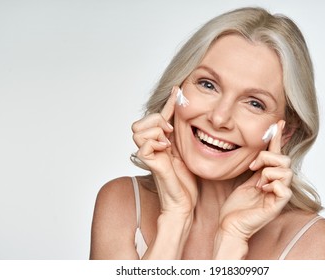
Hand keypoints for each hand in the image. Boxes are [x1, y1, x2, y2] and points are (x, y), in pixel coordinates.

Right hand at [132, 87, 196, 215]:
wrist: (183, 201)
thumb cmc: (185, 180)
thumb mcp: (185, 150)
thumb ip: (180, 134)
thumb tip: (185, 116)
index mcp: (159, 142)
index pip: (158, 116)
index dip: (168, 102)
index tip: (178, 90)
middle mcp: (150, 146)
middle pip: (140, 122)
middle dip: (157, 120)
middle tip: (171, 131)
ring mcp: (148, 154)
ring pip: (139, 129)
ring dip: (156, 131)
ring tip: (168, 142)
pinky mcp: (149, 163)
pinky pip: (143, 144)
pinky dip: (155, 142)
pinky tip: (165, 149)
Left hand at [218, 120, 292, 240]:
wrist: (229, 224)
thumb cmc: (236, 206)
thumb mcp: (245, 179)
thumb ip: (255, 168)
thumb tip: (257, 152)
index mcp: (270, 178)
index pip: (278, 154)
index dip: (278, 137)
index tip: (279, 121)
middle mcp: (278, 185)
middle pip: (285, 160)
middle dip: (268, 158)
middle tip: (253, 167)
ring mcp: (279, 196)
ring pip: (286, 171)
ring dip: (267, 172)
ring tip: (257, 183)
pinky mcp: (277, 206)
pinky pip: (284, 188)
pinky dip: (271, 185)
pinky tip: (261, 190)